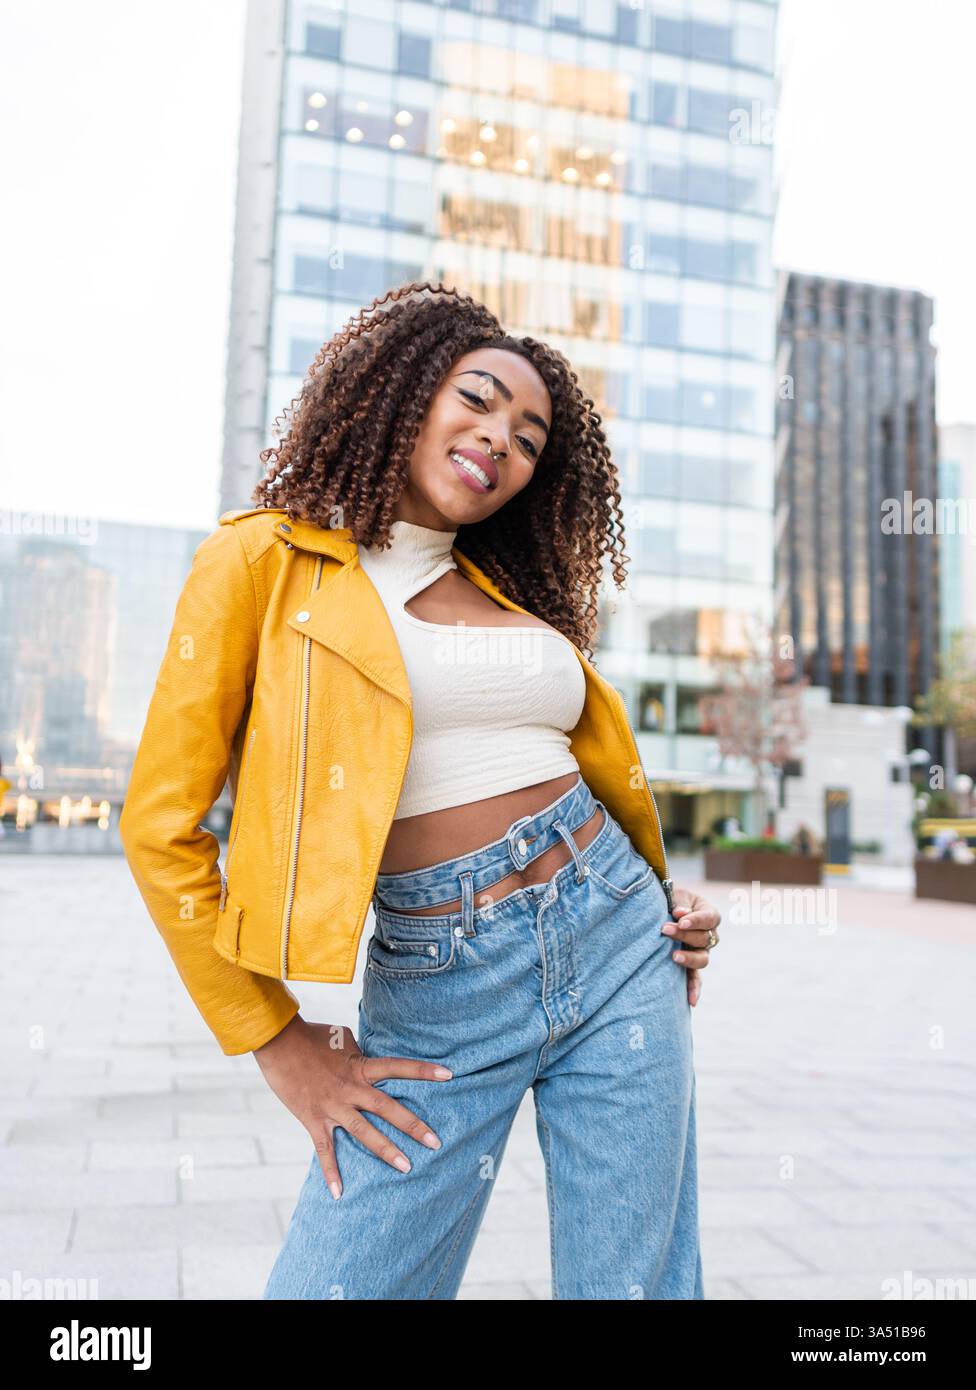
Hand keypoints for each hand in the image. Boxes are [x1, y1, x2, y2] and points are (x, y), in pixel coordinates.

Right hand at [252, 1015, 452, 1198]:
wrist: (278, 1043)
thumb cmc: (311, 1037)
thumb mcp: (342, 1038)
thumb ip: (359, 1053)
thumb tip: (368, 1058)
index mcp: (361, 1066)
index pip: (398, 1067)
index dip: (424, 1070)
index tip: (449, 1074)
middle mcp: (351, 1088)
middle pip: (388, 1108)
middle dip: (413, 1126)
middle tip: (436, 1143)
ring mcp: (333, 1106)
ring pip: (364, 1132)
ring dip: (386, 1151)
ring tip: (407, 1167)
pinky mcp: (313, 1119)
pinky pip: (325, 1150)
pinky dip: (331, 1173)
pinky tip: (339, 1193)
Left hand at [662, 886, 720, 1007]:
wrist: (660, 908)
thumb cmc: (669, 898)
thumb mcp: (675, 895)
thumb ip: (680, 903)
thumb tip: (680, 913)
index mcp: (708, 914)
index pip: (709, 918)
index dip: (696, 920)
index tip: (680, 920)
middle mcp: (709, 935)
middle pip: (704, 939)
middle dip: (684, 935)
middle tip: (665, 929)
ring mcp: (701, 952)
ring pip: (703, 959)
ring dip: (689, 958)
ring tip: (674, 957)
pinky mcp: (691, 965)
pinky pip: (696, 978)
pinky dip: (694, 988)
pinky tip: (691, 1001)